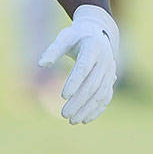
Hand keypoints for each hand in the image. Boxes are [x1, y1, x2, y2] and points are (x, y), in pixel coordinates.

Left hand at [38, 4, 118, 123]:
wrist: (98, 33)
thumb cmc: (76, 36)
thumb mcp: (64, 37)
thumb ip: (53, 50)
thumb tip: (41, 64)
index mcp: (93, 47)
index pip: (84, 67)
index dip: (74, 82)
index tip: (63, 96)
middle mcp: (105, 60)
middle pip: (92, 84)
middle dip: (79, 101)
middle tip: (64, 114)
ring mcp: (111, 71)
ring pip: (101, 94)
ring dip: (87, 109)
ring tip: (72, 120)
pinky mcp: (111, 80)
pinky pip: (106, 97)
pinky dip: (96, 109)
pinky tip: (84, 119)